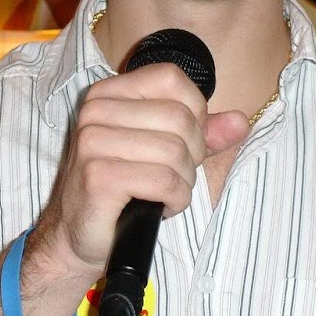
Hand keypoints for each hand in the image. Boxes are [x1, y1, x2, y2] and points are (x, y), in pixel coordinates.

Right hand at [30, 64, 249, 278]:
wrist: (75, 237)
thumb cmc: (120, 190)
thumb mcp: (162, 151)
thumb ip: (201, 133)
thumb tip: (240, 121)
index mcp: (109, 93)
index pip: (172, 78)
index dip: (195, 111)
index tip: (185, 141)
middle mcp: (96, 110)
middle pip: (180, 118)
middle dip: (192, 155)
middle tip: (173, 176)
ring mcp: (93, 141)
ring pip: (176, 152)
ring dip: (183, 182)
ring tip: (163, 193)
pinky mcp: (98, 176)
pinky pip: (165, 181)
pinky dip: (175, 200)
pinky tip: (158, 207)